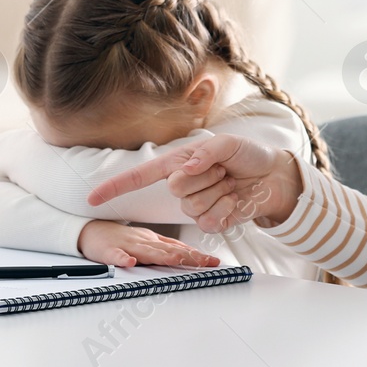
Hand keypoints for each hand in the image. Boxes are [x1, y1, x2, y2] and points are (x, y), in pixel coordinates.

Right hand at [76, 219, 220, 268]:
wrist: (89, 231)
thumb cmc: (120, 239)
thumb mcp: (147, 242)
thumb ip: (167, 248)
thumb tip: (191, 255)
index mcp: (153, 240)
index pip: (178, 248)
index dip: (196, 255)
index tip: (214, 262)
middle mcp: (144, 241)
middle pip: (167, 249)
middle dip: (187, 256)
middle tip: (204, 263)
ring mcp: (126, 245)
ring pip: (145, 251)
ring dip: (161, 256)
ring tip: (177, 260)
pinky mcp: (107, 250)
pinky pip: (114, 255)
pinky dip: (121, 259)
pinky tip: (129, 263)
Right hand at [87, 134, 302, 232]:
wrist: (273, 177)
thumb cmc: (248, 155)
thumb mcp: (228, 144)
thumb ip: (204, 153)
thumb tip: (185, 170)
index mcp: (178, 163)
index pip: (140, 176)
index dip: (115, 187)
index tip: (92, 199)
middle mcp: (182, 185)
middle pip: (176, 188)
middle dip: (206, 176)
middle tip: (224, 169)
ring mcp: (196, 205)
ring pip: (193, 206)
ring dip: (218, 191)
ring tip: (230, 182)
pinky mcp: (211, 222)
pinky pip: (207, 222)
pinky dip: (225, 208)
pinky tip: (234, 200)